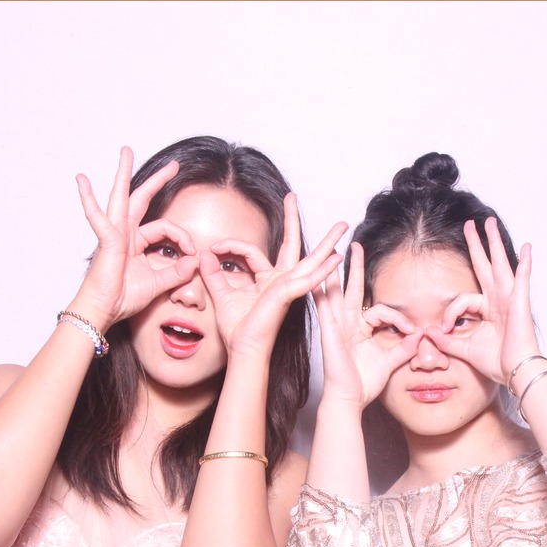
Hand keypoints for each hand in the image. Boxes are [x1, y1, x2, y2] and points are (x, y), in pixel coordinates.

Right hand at [72, 146, 199, 330]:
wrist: (105, 309)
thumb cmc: (124, 297)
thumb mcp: (159, 283)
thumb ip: (177, 272)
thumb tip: (195, 261)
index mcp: (136, 241)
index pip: (165, 228)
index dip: (182, 237)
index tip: (193, 252)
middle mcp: (124, 232)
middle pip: (141, 198)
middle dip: (157, 180)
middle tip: (173, 165)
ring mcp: (113, 233)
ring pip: (121, 196)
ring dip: (123, 173)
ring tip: (125, 151)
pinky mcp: (106, 239)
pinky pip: (97, 216)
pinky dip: (88, 199)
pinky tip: (82, 181)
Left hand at [199, 192, 347, 357]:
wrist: (242, 349)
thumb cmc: (236, 330)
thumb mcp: (220, 293)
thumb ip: (213, 274)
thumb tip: (202, 254)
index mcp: (267, 281)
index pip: (251, 251)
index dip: (231, 245)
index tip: (213, 248)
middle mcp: (281, 282)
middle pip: (292, 246)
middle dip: (293, 220)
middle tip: (294, 197)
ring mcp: (288, 288)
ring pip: (310, 260)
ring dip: (327, 242)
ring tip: (343, 226)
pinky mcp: (288, 296)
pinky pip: (307, 280)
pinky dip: (323, 270)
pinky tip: (337, 260)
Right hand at [314, 242, 423, 408]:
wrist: (349, 399)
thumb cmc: (363, 384)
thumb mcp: (390, 361)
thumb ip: (404, 348)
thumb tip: (419, 336)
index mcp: (359, 331)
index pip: (379, 311)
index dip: (398, 318)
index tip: (412, 331)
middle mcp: (346, 325)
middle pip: (350, 290)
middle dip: (354, 268)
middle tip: (354, 246)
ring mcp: (335, 326)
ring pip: (335, 292)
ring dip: (334, 271)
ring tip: (333, 250)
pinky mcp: (329, 331)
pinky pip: (323, 306)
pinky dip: (321, 290)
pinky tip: (317, 276)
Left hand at [422, 218, 539, 386]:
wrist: (514, 372)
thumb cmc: (496, 362)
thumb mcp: (463, 348)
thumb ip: (446, 340)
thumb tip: (428, 332)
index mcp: (487, 310)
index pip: (463, 299)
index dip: (450, 312)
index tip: (443, 328)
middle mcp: (498, 300)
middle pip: (485, 266)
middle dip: (477, 245)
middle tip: (471, 225)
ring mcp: (510, 299)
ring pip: (500, 264)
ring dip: (494, 243)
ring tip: (490, 224)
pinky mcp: (519, 303)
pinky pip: (522, 279)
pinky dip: (525, 264)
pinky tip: (527, 248)